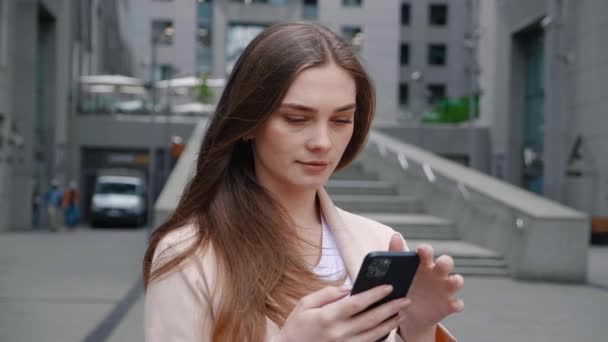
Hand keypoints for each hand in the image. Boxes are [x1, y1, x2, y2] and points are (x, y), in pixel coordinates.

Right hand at [276, 284, 411, 341]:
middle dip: (390, 308)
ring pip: (373, 335)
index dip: (374, 294)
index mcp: (328, 317)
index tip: (389, 286)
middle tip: (406, 300)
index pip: (356, 304)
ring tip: (401, 313)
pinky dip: (381, 338)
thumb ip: (327, 293)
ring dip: (390, 324)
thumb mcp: (305, 304)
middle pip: (370, 320)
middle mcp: (339, 333)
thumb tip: (348, 287)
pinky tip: (389, 329)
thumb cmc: (297, 326)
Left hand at [388, 235, 463, 340]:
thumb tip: (395, 236)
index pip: (427, 252)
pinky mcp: (448, 305)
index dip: (426, 250)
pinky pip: (457, 303)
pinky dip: (457, 304)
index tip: (421, 250)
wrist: (405, 315)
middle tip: (440, 264)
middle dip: (445, 262)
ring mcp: (444, 289)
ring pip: (457, 280)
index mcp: (422, 264)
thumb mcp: (397, 274)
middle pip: (446, 262)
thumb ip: (395, 255)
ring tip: (452, 282)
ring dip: (457, 280)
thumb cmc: (401, 288)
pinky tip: (453, 305)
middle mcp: (436, 274)